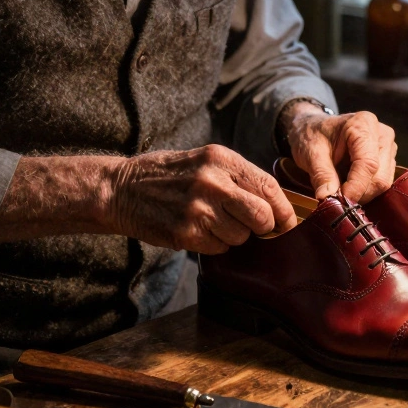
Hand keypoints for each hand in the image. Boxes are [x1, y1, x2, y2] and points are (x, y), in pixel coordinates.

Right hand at [104, 145, 298, 253]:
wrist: (121, 189)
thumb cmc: (168, 175)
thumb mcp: (204, 161)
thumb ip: (238, 177)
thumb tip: (277, 202)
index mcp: (220, 158)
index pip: (268, 187)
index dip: (284, 209)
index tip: (287, 221)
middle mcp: (211, 181)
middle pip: (262, 216)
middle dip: (264, 227)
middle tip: (255, 228)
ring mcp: (198, 209)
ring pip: (241, 236)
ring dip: (234, 235)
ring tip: (213, 222)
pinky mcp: (185, 233)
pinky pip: (219, 248)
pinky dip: (214, 244)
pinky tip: (198, 230)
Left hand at [282, 105, 397, 202]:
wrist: (313, 128)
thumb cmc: (312, 135)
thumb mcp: (310, 153)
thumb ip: (321, 175)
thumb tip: (327, 198)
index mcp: (363, 124)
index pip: (368, 163)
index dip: (356, 187)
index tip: (340, 202)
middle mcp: (382, 134)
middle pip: (380, 176)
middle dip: (359, 193)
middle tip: (337, 199)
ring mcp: (387, 147)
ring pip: (382, 183)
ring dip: (362, 194)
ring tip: (340, 189)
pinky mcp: (387, 159)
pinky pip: (381, 183)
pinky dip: (364, 190)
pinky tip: (348, 185)